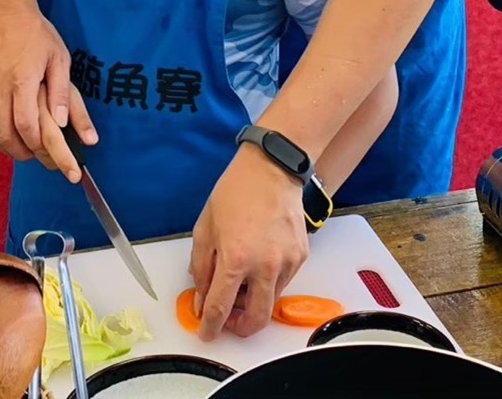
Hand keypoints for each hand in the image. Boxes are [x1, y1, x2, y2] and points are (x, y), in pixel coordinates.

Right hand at [0, 8, 95, 176]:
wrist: (2, 10)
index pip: (25, 126)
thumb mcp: (59, 58)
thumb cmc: (36, 32)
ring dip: (8, 146)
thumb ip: (62, 93)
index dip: (37, 145)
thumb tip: (63, 123)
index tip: (51, 154)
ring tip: (27, 150)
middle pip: (4, 136)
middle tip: (39, 159)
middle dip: (22, 153)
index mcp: (21, 80)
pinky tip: (13, 129)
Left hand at [188, 146, 308, 340]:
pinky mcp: (300, 257)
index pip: (220, 308)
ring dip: (253, 301)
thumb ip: (201, 268)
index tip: (206, 333)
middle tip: (227, 319)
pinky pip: (282, 282)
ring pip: (270, 301)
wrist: (271, 169)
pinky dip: (267, 282)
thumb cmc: (236, 192)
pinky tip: (257, 261)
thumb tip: (202, 297)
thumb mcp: (205, 228)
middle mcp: (264, 265)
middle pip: (255, 319)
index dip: (210, 327)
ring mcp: (286, 262)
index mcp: (236, 258)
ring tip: (240, 280)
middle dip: (239, 327)